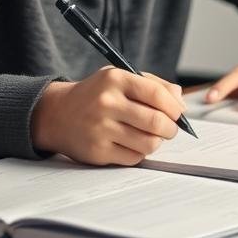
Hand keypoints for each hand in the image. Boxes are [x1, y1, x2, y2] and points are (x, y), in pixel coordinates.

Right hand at [31, 68, 184, 165]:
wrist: (57, 114)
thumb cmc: (96, 95)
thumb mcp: (120, 78)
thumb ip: (153, 85)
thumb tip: (181, 101)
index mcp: (115, 80)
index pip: (156, 94)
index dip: (174, 107)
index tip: (177, 113)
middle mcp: (106, 103)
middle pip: (156, 122)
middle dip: (170, 129)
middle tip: (170, 129)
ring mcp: (100, 129)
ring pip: (148, 143)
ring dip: (156, 142)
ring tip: (151, 136)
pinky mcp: (97, 152)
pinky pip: (133, 158)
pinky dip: (139, 153)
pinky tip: (132, 144)